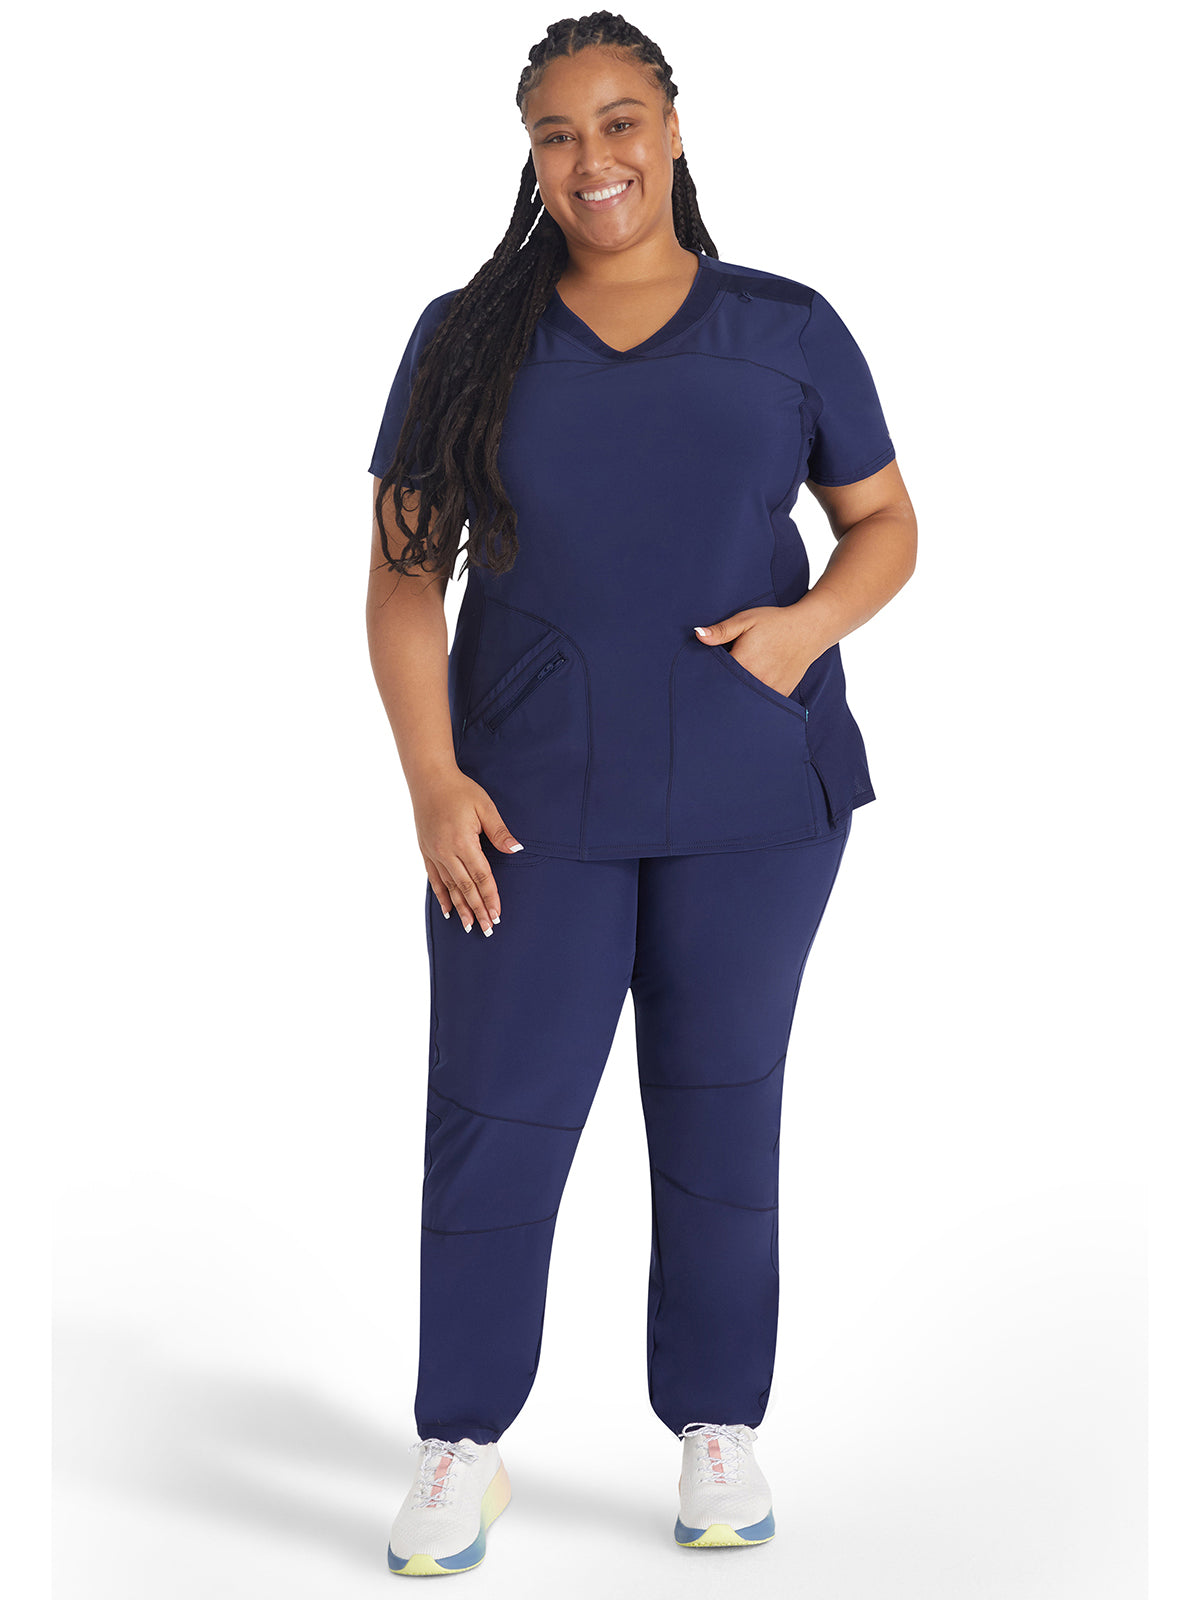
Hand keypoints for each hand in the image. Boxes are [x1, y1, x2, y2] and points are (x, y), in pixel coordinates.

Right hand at [410, 767, 523, 934]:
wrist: (429, 779)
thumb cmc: (460, 790)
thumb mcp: (485, 807)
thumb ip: (499, 831)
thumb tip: (516, 849)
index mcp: (463, 842)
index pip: (481, 876)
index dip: (490, 897)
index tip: (498, 914)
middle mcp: (446, 851)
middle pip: (466, 887)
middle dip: (478, 910)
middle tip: (487, 929)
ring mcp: (434, 853)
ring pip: (450, 887)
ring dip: (461, 908)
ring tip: (469, 927)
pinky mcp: (426, 851)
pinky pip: (434, 879)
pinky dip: (442, 896)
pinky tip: (448, 910)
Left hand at [692, 603, 824, 697]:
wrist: (809, 629)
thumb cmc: (775, 622)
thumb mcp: (746, 619)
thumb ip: (722, 630)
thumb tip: (698, 634)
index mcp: (743, 662)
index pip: (716, 676)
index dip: (708, 675)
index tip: (703, 673)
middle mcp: (756, 679)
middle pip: (730, 690)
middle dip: (722, 687)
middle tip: (715, 685)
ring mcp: (770, 689)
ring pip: (746, 698)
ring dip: (739, 694)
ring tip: (735, 688)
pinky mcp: (781, 693)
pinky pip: (762, 702)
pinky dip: (755, 698)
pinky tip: (751, 690)